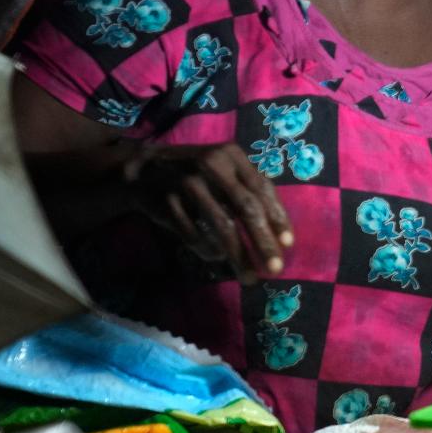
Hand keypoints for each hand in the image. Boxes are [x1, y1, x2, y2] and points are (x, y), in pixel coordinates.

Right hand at [129, 141, 292, 283]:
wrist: (142, 169)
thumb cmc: (196, 174)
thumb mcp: (223, 169)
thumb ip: (247, 190)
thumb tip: (276, 231)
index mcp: (231, 155)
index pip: (262, 189)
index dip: (277, 218)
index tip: (289, 245)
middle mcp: (211, 166)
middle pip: (245, 208)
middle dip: (262, 241)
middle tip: (275, 268)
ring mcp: (187, 183)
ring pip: (221, 226)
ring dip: (238, 256)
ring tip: (249, 277)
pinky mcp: (167, 202)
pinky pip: (194, 234)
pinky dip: (208, 249)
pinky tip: (216, 257)